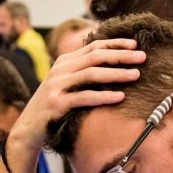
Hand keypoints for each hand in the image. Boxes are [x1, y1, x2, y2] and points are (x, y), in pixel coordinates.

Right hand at [5, 37, 143, 156]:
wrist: (29, 128)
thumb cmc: (55, 106)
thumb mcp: (67, 84)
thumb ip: (84, 72)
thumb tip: (114, 63)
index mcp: (64, 62)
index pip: (94, 46)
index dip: (115, 44)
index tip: (136, 46)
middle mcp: (60, 70)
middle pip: (95, 57)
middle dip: (121, 56)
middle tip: (143, 58)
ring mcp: (57, 86)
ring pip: (91, 74)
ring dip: (116, 73)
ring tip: (136, 75)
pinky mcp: (56, 103)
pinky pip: (84, 97)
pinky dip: (103, 96)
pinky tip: (120, 97)